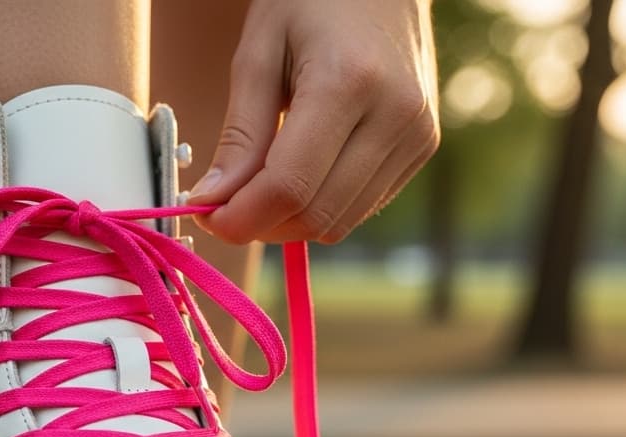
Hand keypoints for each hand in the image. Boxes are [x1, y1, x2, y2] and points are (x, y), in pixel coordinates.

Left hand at [189, 0, 439, 243]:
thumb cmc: (310, 2)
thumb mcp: (258, 54)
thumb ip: (240, 134)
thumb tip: (213, 201)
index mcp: (349, 82)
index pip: (289, 186)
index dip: (241, 217)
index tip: (203, 215)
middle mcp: (396, 114)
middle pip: (316, 214)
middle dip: (259, 225)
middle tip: (222, 206)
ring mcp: (417, 134)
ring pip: (339, 223)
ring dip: (288, 223)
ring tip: (256, 189)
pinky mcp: (422, 147)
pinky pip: (360, 207)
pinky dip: (319, 207)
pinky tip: (296, 177)